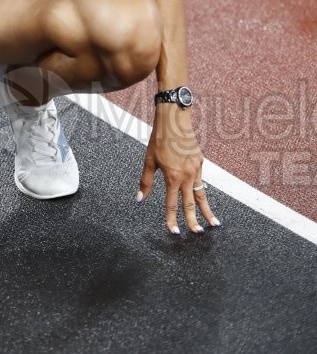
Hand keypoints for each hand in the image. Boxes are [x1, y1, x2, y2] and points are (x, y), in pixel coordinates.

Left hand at [137, 106, 220, 233]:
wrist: (175, 120)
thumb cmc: (160, 139)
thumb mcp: (149, 160)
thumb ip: (146, 181)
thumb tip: (140, 199)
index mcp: (172, 176)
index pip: (172, 204)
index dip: (172, 219)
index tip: (174, 231)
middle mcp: (187, 175)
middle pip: (191, 204)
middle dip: (194, 221)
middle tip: (197, 234)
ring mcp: (196, 169)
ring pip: (202, 194)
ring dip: (207, 210)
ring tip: (214, 224)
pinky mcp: (201, 162)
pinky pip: (201, 180)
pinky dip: (203, 191)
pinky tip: (204, 199)